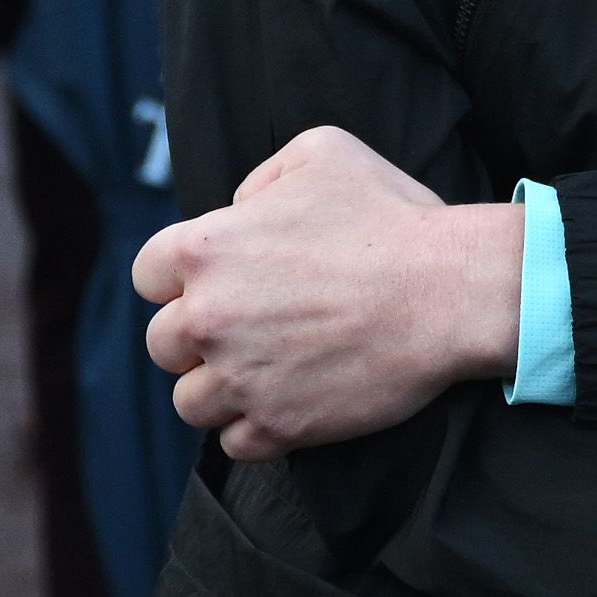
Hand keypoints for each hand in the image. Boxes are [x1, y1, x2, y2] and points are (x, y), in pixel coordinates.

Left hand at [137, 128, 519, 456]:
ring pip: (190, 402)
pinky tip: (290, 399)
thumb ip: (259, 180)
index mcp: (206, 249)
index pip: (147, 275)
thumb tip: (238, 212)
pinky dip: (256, 427)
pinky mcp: (277, 426)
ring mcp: (241, 379)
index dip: (178, 278)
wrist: (449, 291)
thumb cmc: (390, 217)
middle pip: (162, 344)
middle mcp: (209, 317)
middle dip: (197, 337)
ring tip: (264, 371)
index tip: (214, 283)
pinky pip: (235, 443)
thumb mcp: (321, 153)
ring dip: (219, 389)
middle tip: (248, 328)